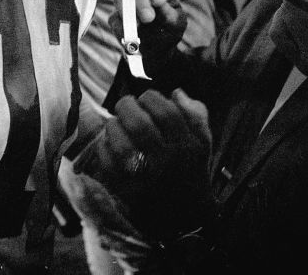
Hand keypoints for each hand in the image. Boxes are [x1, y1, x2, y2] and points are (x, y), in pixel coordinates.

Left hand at [72, 89, 212, 239]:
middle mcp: (167, 161)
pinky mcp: (127, 190)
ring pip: (121, 144)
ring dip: (114, 126)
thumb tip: (176, 92)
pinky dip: (104, 147)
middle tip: (125, 105)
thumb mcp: (202, 143)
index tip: (146, 98)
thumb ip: (195, 114)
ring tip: (116, 123)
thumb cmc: (190, 170)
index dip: (151, 98)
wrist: (184, 215)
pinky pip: (108, 163)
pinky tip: (109, 142)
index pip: (166, 112)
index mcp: (187, 146)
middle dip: (127, 106)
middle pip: (140, 125)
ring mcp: (145, 177)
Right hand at [107, 0, 185, 68]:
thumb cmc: (169, 32)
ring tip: (136, 28)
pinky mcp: (116, 17)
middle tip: (148, 18)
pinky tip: (130, 38)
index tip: (158, 2)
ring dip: (128, 13)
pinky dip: (121, 29)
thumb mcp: (176, 25)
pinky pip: (114, 19)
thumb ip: (170, 15)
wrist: (156, 49)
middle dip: (141, 3)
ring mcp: (126, 4)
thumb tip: (160, 5)